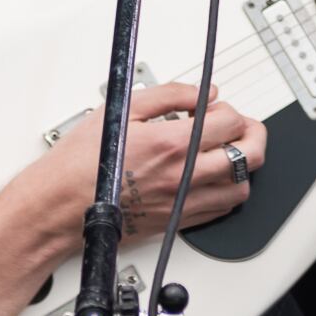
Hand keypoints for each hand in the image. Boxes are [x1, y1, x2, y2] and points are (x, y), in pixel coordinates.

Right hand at [19, 83, 267, 253]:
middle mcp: (185, 177)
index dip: (229, 110)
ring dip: (243, 167)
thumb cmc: (80, 163)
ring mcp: (184, 203)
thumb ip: (169, 95)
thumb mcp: (122, 109)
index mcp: (173, 145)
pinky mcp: (177, 223)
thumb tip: (202, 92)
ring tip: (229, 154)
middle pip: (250, 157)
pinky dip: (226, 192)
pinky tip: (213, 180)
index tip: (215, 108)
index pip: (231, 123)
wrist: (61, 206)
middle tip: (243, 127)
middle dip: (253, 135)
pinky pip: (221, 211)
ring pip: (242, 188)